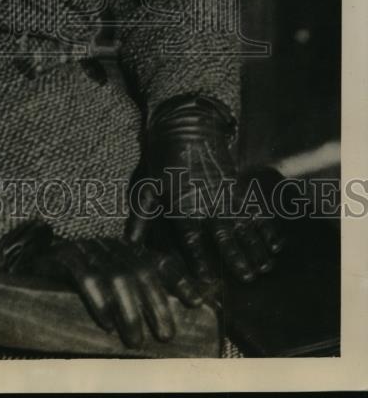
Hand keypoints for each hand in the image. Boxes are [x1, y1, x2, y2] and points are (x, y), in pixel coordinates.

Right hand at [0, 219, 202, 348]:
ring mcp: (84, 249)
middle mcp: (107, 246)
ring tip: (136, 340)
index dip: (179, 279)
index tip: (197, 302)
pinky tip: (106, 324)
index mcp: (123, 251)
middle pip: (140, 269)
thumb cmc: (73, 294)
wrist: (26, 276)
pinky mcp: (62, 257)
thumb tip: (170, 325)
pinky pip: (84, 276)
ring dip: (130, 310)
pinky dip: (99, 301)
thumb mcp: (110, 295)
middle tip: (165, 335)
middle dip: (156, 303)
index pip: (157, 260)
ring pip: (116, 274)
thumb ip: (135, 301)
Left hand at [127, 95, 283, 282]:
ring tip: (265, 268)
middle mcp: (207, 201)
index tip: (208, 280)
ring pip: (243, 225)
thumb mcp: (148, 184)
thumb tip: (130, 243)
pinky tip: (276, 243)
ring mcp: (225, 193)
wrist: (186, 124)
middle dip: (237, 257)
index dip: (200, 259)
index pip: (192, 237)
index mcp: (183, 203)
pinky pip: (254, 209)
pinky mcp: (237, 185)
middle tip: (248, 279)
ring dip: (255, 247)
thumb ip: (142, 216)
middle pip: (224, 234)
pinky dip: (265, 227)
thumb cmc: (163, 158)